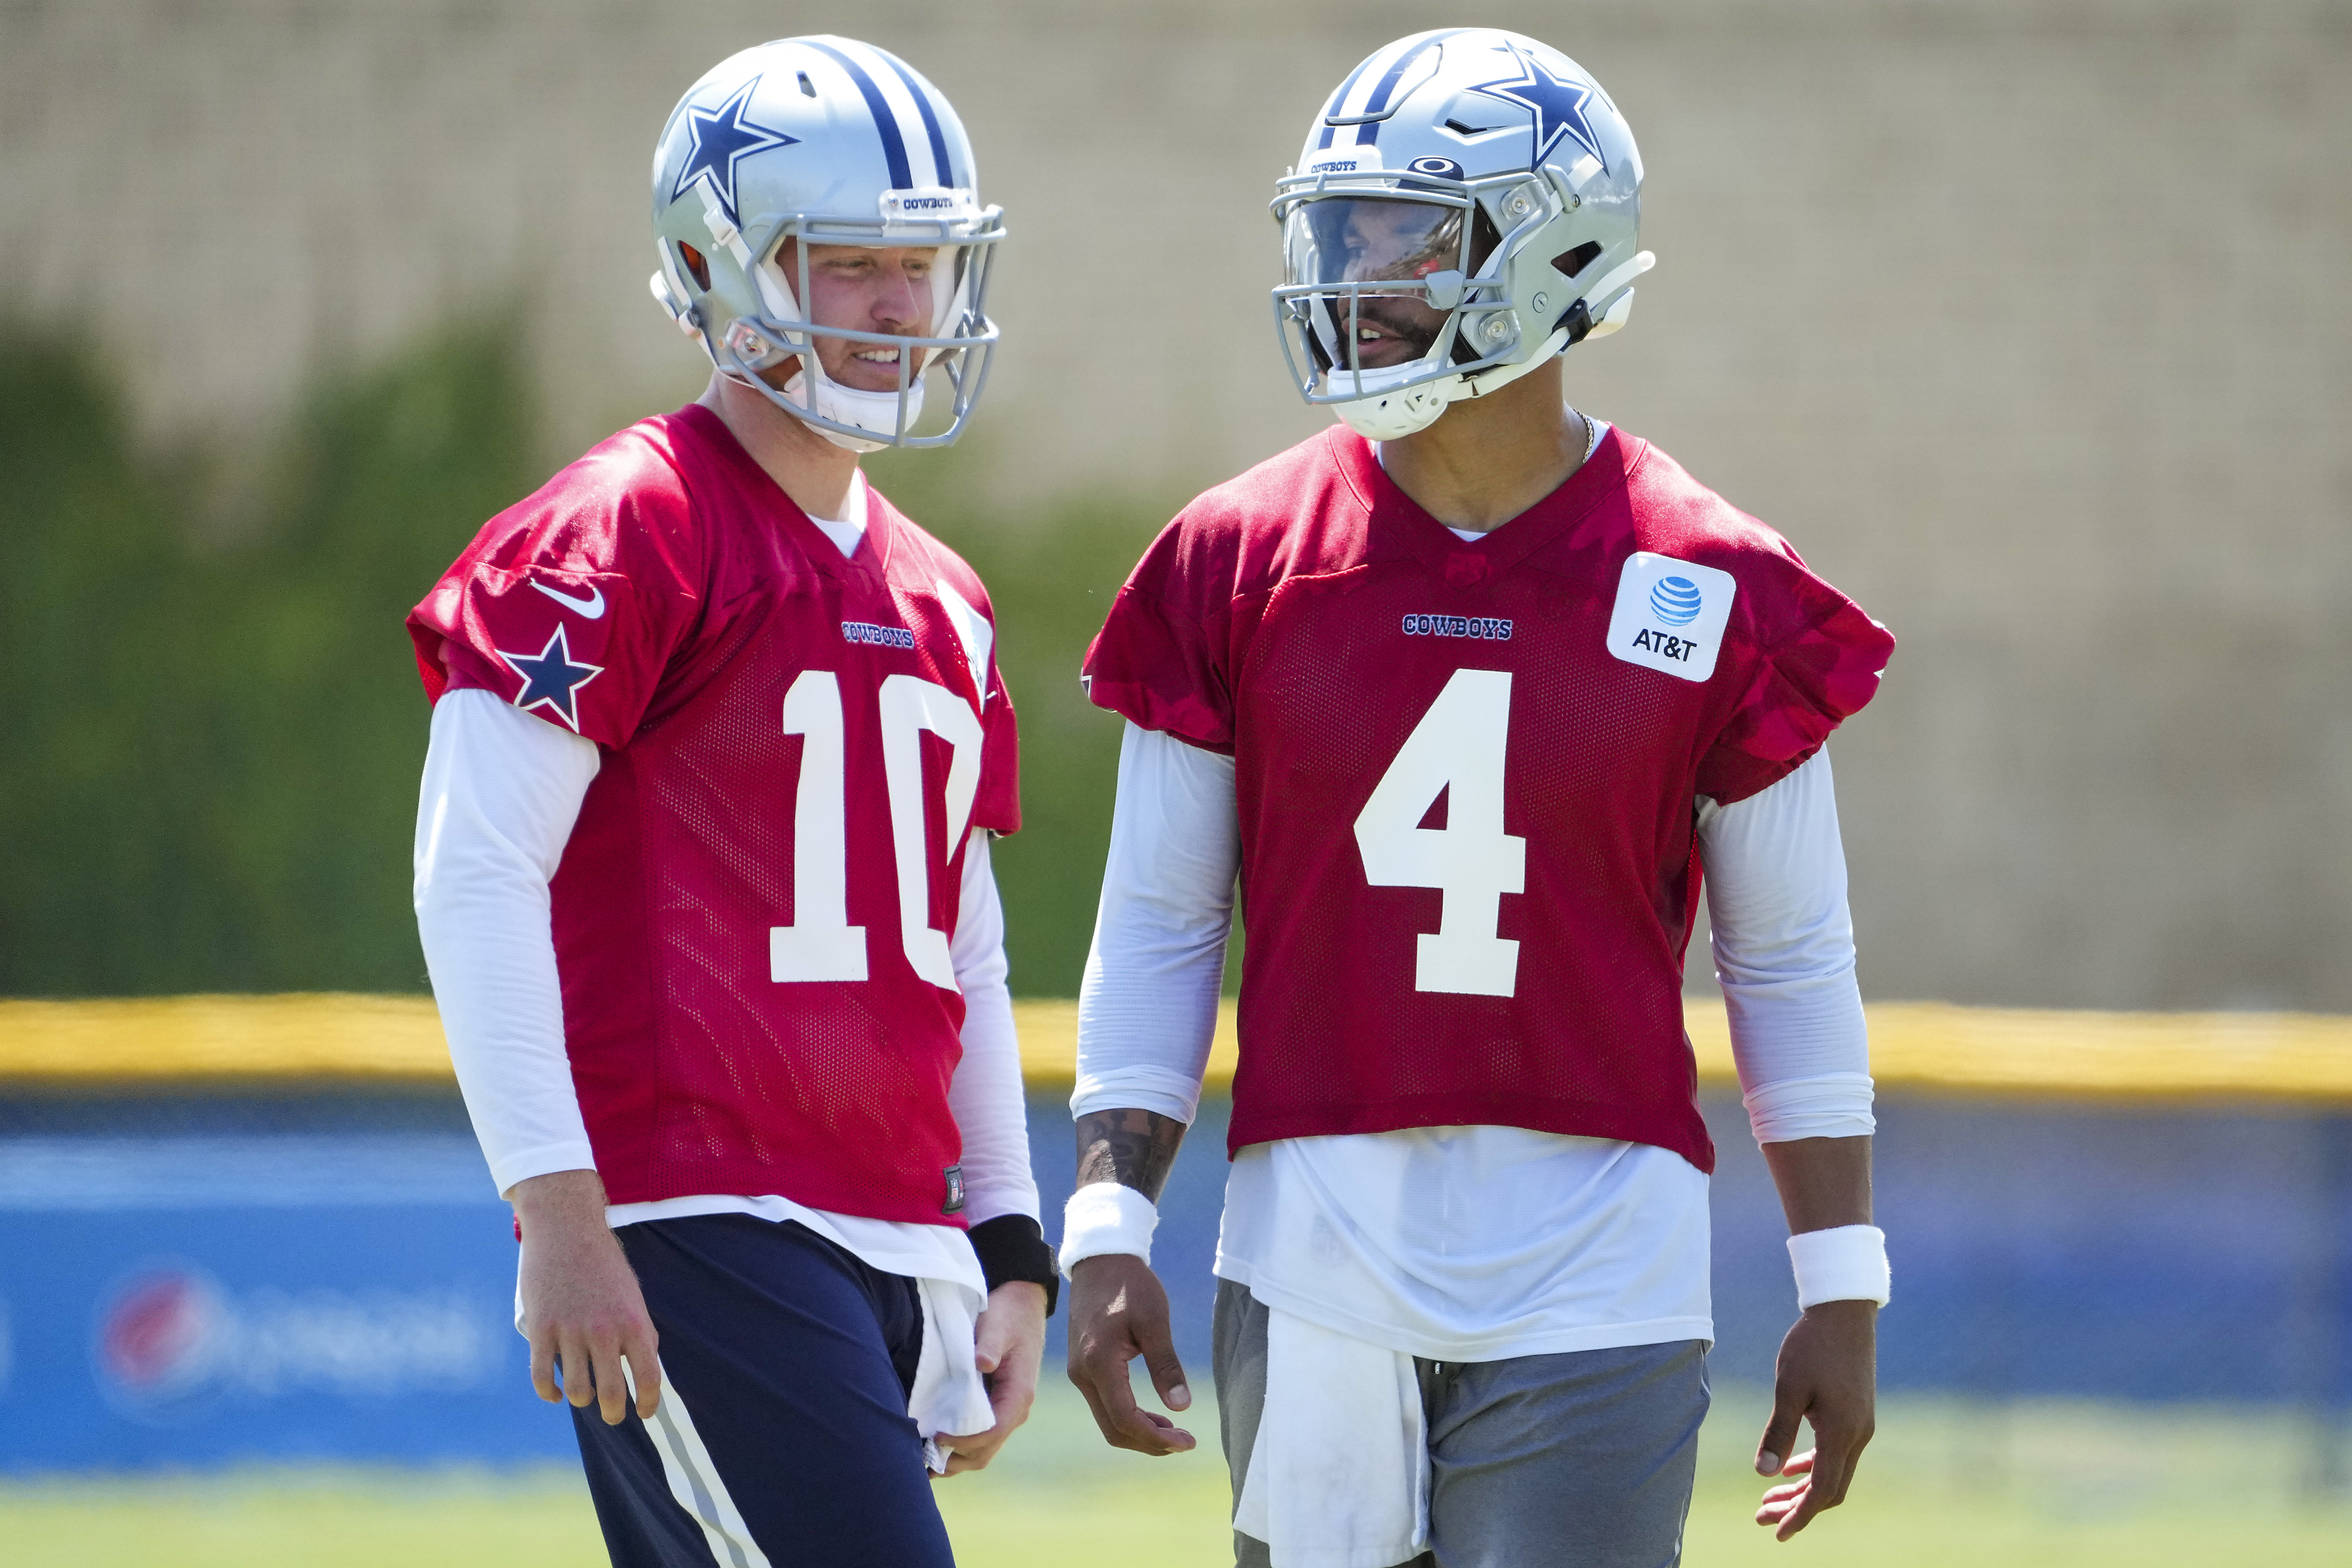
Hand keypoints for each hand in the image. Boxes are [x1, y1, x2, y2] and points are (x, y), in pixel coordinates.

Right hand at [511, 1169, 659, 1426]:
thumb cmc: (603, 1263)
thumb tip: (645, 1369)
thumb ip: (639, 1331)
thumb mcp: (632, 1294)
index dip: (648, 1403)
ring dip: (583, 1400)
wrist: (567, 1228)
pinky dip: (550, 1393)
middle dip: (614, 1412)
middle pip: (611, 1392)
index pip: (648, 1377)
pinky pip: (542, 1377)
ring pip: (578, 1390)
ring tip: (585, 1398)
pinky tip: (556, 1395)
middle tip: (614, 1415)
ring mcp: (570, 1331)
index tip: (644, 1413)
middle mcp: (604, 1330)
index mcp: (634, 1321)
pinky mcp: (540, 1329)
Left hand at [934, 1281, 1048, 1476]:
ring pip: (983, 1450)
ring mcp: (1007, 1411)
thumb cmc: (1008, 1315)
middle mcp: (1016, 1410)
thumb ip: (990, 1344)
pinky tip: (935, 1448)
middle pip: (986, 1449)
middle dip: (955, 1458)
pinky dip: (959, 1448)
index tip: (936, 1434)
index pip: (993, 1431)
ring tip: (923, 1462)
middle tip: (920, 1458)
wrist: (1023, 1306)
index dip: (964, 1439)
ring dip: (955, 1459)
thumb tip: (982, 1363)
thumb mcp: (998, 1325)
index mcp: (1018, 1393)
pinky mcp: (997, 1407)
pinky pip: (981, 1439)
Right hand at [1066, 1253, 1194, 1454]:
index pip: (1125, 1419)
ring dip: (1140, 1432)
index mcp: (1099, 1362)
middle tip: (1185, 1442)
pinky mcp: (1083, 1367)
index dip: (1157, 1438)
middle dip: (1150, 1443)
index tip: (1188, 1441)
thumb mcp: (1155, 1320)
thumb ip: (1166, 1365)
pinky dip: (1129, 1417)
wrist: (1100, 1261)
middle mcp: (1083, 1374)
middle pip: (1114, 1429)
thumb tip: (1182, 1407)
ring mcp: (1080, 1372)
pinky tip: (1153, 1414)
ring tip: (1174, 1430)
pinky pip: (1104, 1405)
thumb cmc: (1130, 1285)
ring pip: (1108, 1421)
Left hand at [1754, 1299, 1875, 1539]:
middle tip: (1761, 1516)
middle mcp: (1857, 1436)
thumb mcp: (1789, 1389)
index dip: (1800, 1515)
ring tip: (1769, 1497)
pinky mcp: (1856, 1414)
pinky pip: (1836, 1453)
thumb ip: (1778, 1432)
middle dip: (1797, 1507)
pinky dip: (1814, 1466)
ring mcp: (1860, 1426)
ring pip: (1833, 1472)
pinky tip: (1791, 1468)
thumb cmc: (1812, 1347)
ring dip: (1803, 1488)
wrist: (1844, 1314)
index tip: (1777, 1532)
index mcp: (1842, 1434)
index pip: (1822, 1491)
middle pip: (1829, 1489)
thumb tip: (1763, 1472)